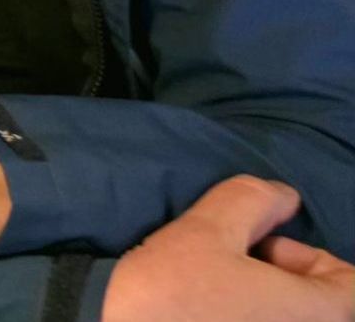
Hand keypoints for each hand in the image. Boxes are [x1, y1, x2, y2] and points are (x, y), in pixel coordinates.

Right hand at [104, 175, 354, 321]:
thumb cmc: (170, 301)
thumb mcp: (202, 233)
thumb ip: (250, 202)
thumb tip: (283, 197)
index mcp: (322, 316)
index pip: (348, 281)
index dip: (300, 255)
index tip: (250, 251)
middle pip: (316, 308)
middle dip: (275, 283)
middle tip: (225, 273)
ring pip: (280, 321)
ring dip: (253, 309)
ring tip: (207, 301)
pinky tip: (196, 321)